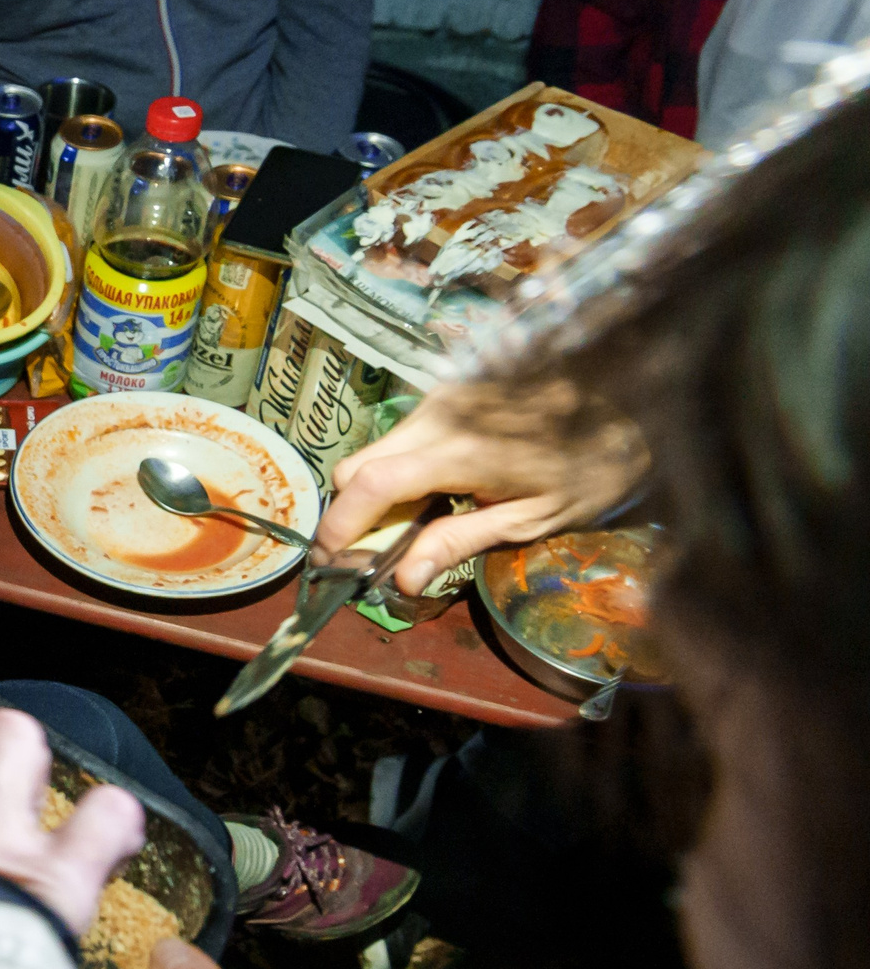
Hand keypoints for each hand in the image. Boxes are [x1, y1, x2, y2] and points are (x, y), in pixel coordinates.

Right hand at [317, 381, 646, 595]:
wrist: (637, 392)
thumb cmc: (595, 464)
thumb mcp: (534, 518)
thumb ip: (459, 543)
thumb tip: (401, 578)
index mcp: (457, 452)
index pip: (368, 486)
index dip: (339, 526)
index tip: (331, 561)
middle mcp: (436, 416)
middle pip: (356, 466)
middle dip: (351, 512)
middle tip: (372, 549)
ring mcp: (440, 398)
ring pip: (378, 448)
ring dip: (379, 491)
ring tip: (416, 521)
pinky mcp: (449, 390)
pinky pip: (405, 434)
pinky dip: (404, 468)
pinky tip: (442, 487)